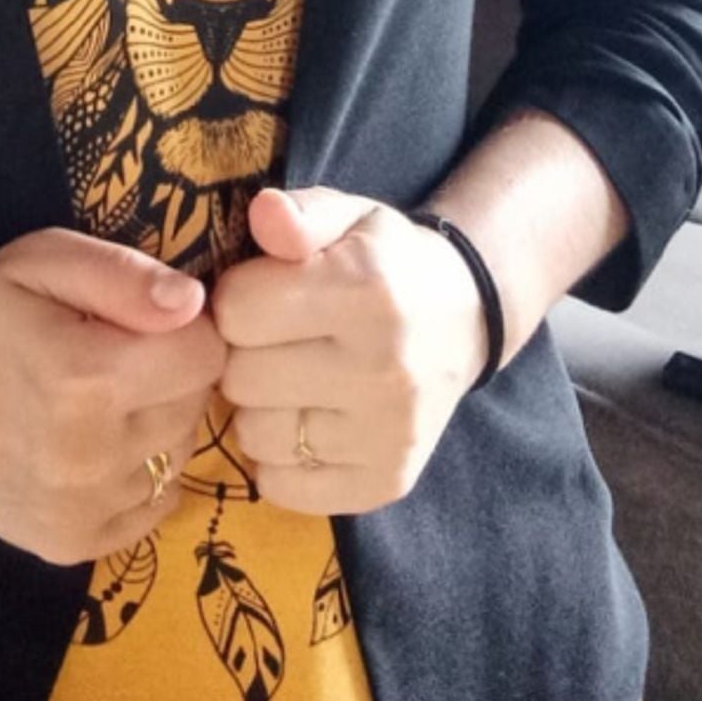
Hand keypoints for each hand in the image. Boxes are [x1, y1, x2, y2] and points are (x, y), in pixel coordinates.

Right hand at [0, 229, 228, 567]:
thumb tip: (194, 304)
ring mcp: (81, 512)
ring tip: (100, 400)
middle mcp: (92, 458)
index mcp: (89, 379)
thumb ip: (124, 275)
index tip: (145, 320)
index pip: (206, 355)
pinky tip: (94, 444)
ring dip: (156, 426)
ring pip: (177, 458)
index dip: (186, 327)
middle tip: (117, 354)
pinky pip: (152, 506)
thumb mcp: (44, 260)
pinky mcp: (70, 547)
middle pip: (195, 408)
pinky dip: (138, 474)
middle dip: (171, 374)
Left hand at [209, 185, 490, 514]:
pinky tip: (306, 420)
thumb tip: (264, 215)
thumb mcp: (347, 215)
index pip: (238, 310)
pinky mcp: (386, 482)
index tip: (264, 293)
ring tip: (292, 378)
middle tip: (277, 338)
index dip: (238, 297)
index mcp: (367, 292)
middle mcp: (382, 369)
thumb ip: (300, 214)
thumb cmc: (385, 261)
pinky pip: (282, 486)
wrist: (463, 317)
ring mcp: (388, 435)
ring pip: (256, 435)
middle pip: (241, 377)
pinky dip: (279, 458)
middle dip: (245, 353)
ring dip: (259, 408)